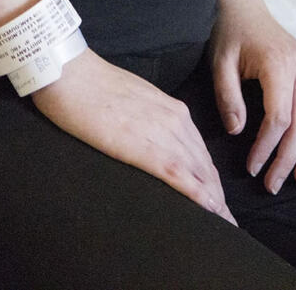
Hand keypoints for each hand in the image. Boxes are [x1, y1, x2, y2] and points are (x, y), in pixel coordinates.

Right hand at [32, 49, 236, 224]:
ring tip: (224, 224)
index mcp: (170, 108)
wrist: (68, 73)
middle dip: (218, 193)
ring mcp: (161, 132)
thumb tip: (147, 136)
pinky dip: (197, 195)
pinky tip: (208, 211)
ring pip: (198, 172)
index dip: (210, 176)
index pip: (199, 149)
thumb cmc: (89, 84)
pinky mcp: (142, 147)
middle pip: (205, 164)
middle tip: (227, 221)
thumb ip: (146, 117)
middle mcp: (174, 119)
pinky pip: (178, 175)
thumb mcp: (130, 99)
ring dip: (214, 200)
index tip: (217, 196)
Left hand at [209, 0, 295, 194]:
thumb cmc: (231, 35)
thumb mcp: (220, 63)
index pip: (278, 118)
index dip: (266, 147)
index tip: (251, 167)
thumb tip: (238, 132)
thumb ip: (228, 97)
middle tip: (273, 184)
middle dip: (288, 159)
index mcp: (278, 66)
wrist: (245, 8)